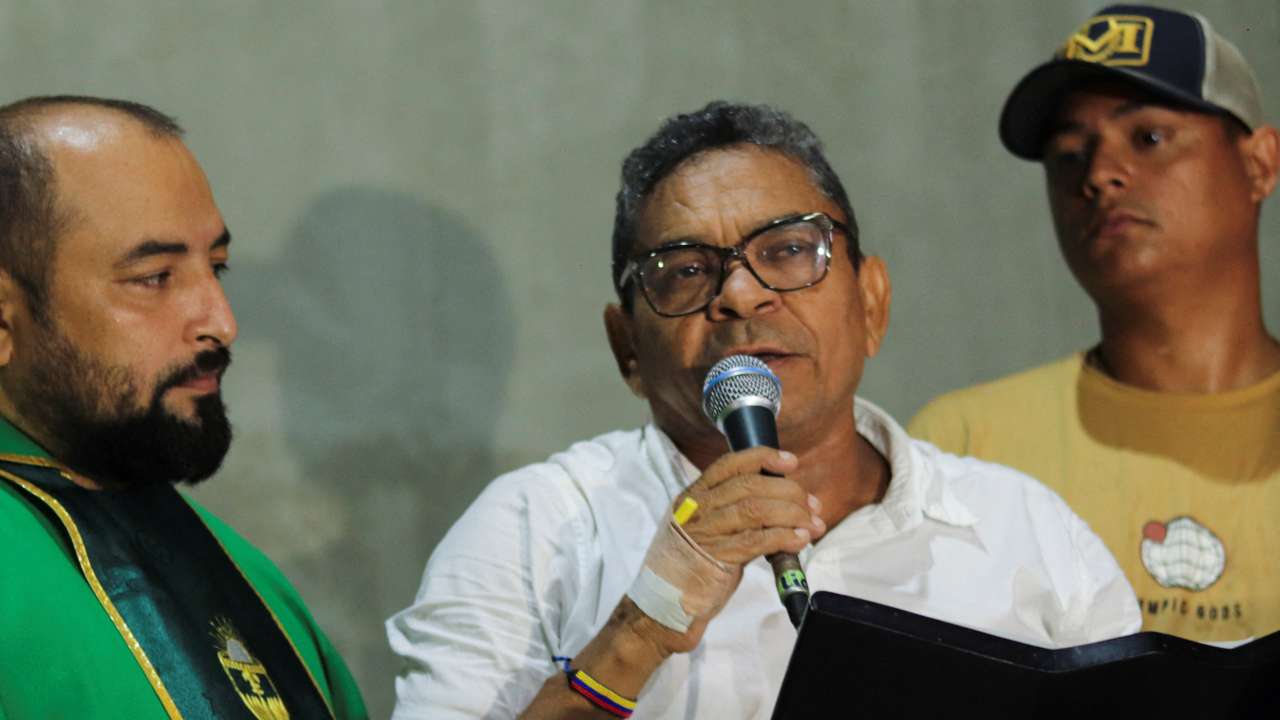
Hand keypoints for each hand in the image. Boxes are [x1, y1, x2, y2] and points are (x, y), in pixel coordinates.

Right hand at [627, 446, 823, 655]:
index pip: (729, 464)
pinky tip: (800, 539)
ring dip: (792, 514)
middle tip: (812, 504)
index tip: (791, 462)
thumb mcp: (702, 529)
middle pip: (750, 486)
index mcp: (692, 497)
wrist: (661, 606)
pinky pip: (758, 541)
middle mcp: (697, 509)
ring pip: (756, 509)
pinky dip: (784, 537)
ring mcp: (705, 533)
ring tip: (813, 524)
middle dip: (788, 491)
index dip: (763, 458)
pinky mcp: (717, 558)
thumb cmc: (689, 567)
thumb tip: (778, 501)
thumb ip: (730, 511)